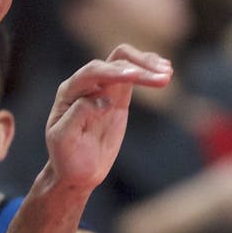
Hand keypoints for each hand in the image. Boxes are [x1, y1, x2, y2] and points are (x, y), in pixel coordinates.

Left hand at [44, 44, 172, 191]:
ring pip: (126, 62)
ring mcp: (104, 88)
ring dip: (147, 64)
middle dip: (139, 66)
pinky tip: (165, 72)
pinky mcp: (118, 96)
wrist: (75, 170)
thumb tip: (104, 98)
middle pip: (114, 62)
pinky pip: (133, 75)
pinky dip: (149, 70)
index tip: (135, 76)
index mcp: (69, 92)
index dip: (114, 72)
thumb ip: (79, 115)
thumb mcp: (64, 139)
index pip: (93, 72)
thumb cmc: (65, 156)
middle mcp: (86, 84)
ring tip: (167, 74)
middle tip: (163, 77)